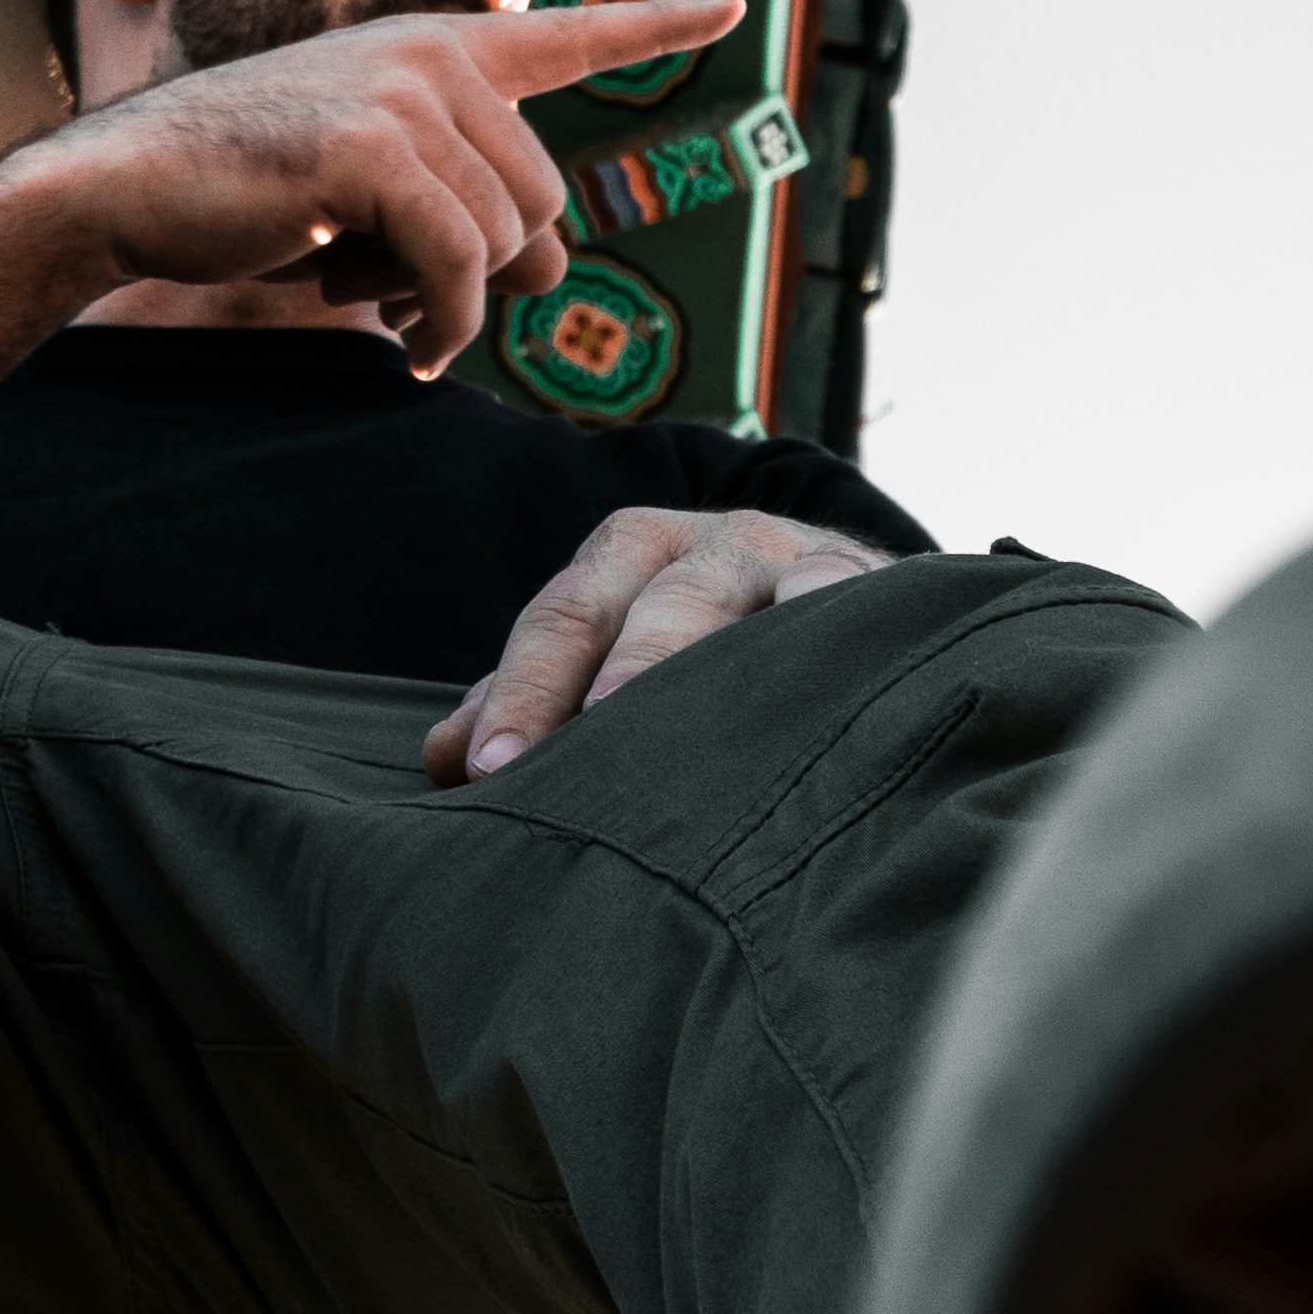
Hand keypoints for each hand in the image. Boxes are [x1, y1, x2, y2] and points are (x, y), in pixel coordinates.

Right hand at [1, 0, 743, 378]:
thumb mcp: (370, 174)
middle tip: (396, 294)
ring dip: (448, 303)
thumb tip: (548, 268)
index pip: (570, 36)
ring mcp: (406, 95)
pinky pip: (460, 269)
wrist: (129, 184)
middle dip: (489, 274)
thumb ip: (458, 186)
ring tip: (367, 296)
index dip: (658, 25)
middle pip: (546, 203)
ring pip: (506, 242)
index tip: (733, 7)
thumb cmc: (247, 190)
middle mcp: (435, 55)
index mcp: (436, 48)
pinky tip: (403, 346)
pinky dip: (442, 327)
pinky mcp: (373, 151)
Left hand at [424, 504, 885, 777]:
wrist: (854, 604)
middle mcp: (704, 543)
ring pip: (740, 599)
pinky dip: (824, 621)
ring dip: (705, 658)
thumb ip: (539, 697)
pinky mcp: (870, 583)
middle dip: (610, 682)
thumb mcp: (620, 656)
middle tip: (573, 752)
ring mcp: (789, 557)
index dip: (521, 691)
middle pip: (648, 606)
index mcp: (629, 555)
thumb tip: (443, 759)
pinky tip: (807, 662)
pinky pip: (842, 597)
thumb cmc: (710, 646)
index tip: (486, 770)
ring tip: (679, 727)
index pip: (563, 618)